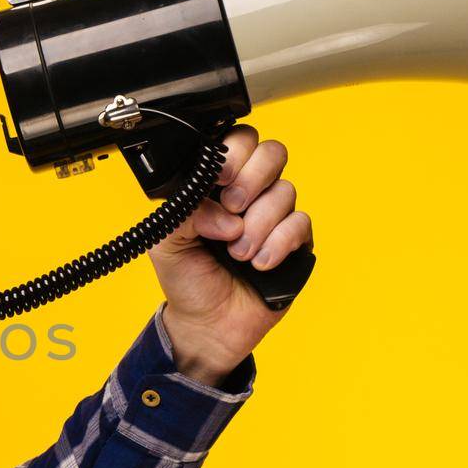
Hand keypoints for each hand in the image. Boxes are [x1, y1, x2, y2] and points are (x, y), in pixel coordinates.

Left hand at [146, 125, 312, 384]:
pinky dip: (278, 244)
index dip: (235, 153)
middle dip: (253, 179)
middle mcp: (250, 194)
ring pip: (285, 191)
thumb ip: (183, 212)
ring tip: (236, 254)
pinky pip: (300, 223)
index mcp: (217, 186)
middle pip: (273, 153)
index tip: (219, 178)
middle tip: (233, 207)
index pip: (238, 143)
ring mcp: (274, 216)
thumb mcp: (166, 243)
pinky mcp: (294, 242)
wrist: (208, 325)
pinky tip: (259, 264)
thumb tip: (222, 210)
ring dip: (258, 224)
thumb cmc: (187, 280)